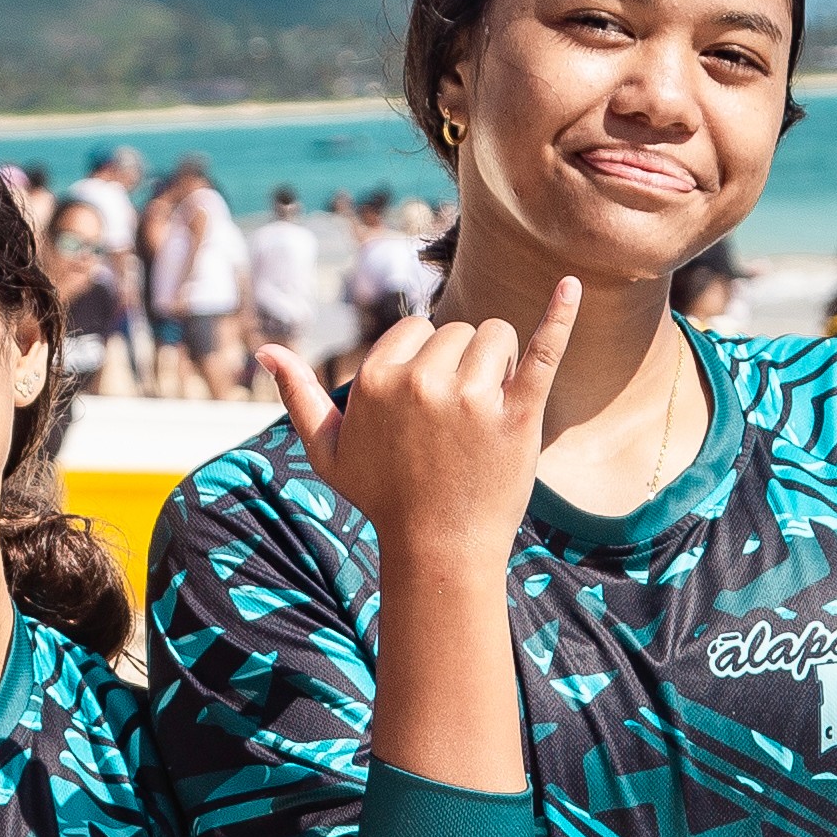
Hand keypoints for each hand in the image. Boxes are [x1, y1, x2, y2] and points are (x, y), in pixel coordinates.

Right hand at [258, 279, 579, 571]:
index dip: (424, 362)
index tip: (425, 407)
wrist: (439, 551)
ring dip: (499, 363)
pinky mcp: (519, 414)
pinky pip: (543, 351)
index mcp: (377, 379)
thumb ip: (298, 396)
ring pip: (496, 337)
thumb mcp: (328, 451)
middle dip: (462, 362)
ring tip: (488, 412)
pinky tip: (572, 285)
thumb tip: (265, 351)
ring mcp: (472, 397)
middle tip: (457, 420)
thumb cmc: (382, 499)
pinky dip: (560, 316)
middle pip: (457, 330)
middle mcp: (422, 381)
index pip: (415, 329)